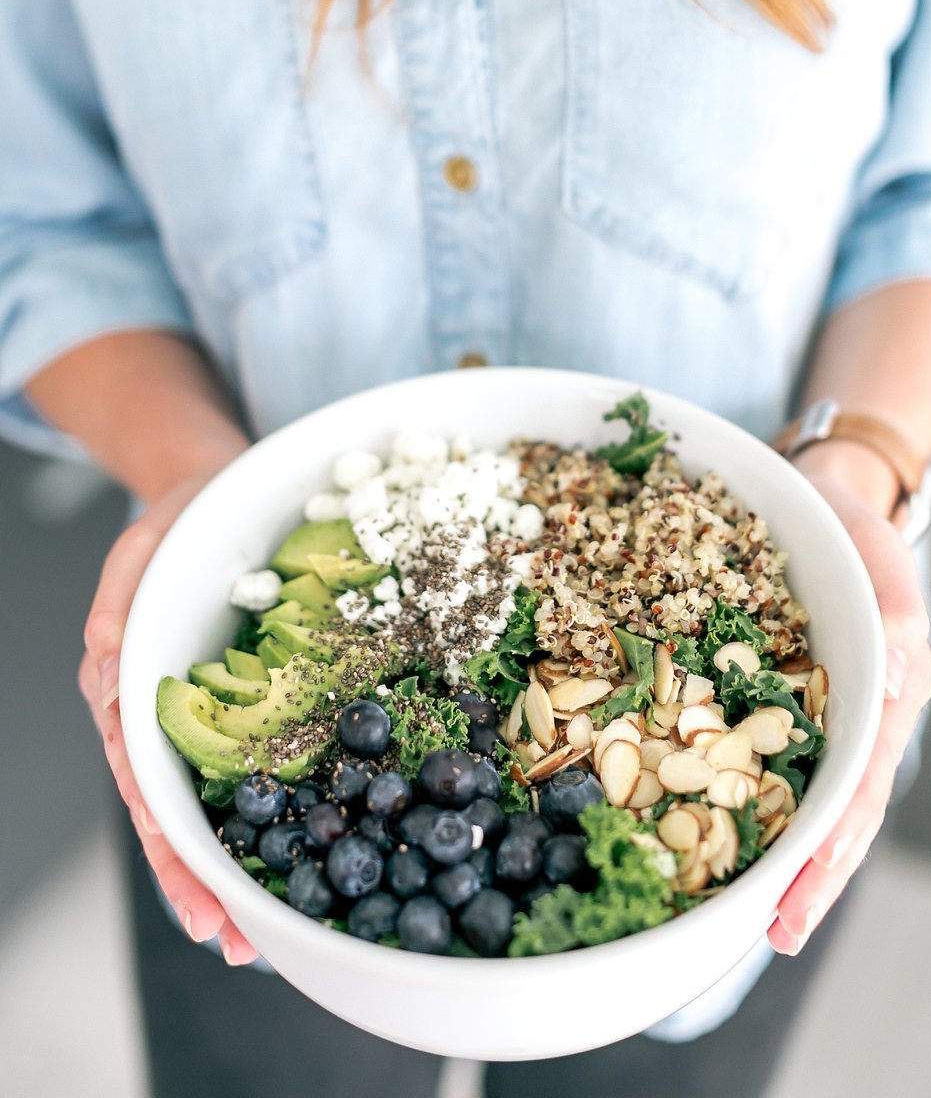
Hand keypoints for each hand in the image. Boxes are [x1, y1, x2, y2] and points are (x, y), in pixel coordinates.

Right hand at [80, 469, 258, 965]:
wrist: (217, 494)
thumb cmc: (170, 527)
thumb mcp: (136, 555)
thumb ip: (119, 606)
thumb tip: (108, 659)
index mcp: (128, 697)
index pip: (146, 787)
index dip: (171, 849)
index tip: (199, 904)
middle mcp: (166, 720)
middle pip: (182, 814)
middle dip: (207, 883)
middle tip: (237, 945)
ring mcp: (213, 713)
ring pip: (221, 798)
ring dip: (243, 859)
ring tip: (270, 925)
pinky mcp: (258, 696)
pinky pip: (267, 753)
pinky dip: (282, 801)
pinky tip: (312, 841)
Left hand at [767, 443, 930, 953]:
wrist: (820, 497)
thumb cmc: (856, 532)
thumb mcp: (882, 560)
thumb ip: (896, 613)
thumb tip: (904, 672)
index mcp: (885, 697)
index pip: (863, 782)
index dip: (837, 838)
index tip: (809, 885)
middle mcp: (849, 717)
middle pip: (832, 809)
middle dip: (805, 874)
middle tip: (775, 932)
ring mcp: (807, 712)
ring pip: (792, 792)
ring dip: (768, 848)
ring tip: (736, 911)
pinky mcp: (762, 695)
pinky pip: (745, 750)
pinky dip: (727, 790)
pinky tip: (696, 824)